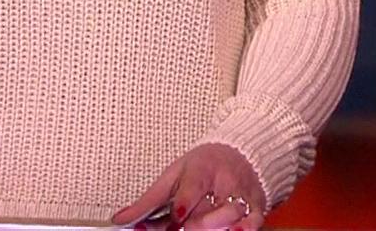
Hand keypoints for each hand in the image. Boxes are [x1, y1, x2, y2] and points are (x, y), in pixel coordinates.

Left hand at [111, 142, 265, 230]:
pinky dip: (244, 229)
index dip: (185, 204)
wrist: (242, 152)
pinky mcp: (256, 206)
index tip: (177, 217)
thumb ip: (148, 201)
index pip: (193, 187)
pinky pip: (254, 222)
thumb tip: (119, 220)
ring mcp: (242, 194)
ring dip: (216, 227)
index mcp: (201, 169)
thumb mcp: (172, 176)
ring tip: (201, 228)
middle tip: (184, 227)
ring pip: (232, 216)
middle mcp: (224, 181)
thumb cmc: (203, 166)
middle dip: (196, 224)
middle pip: (209, 208)